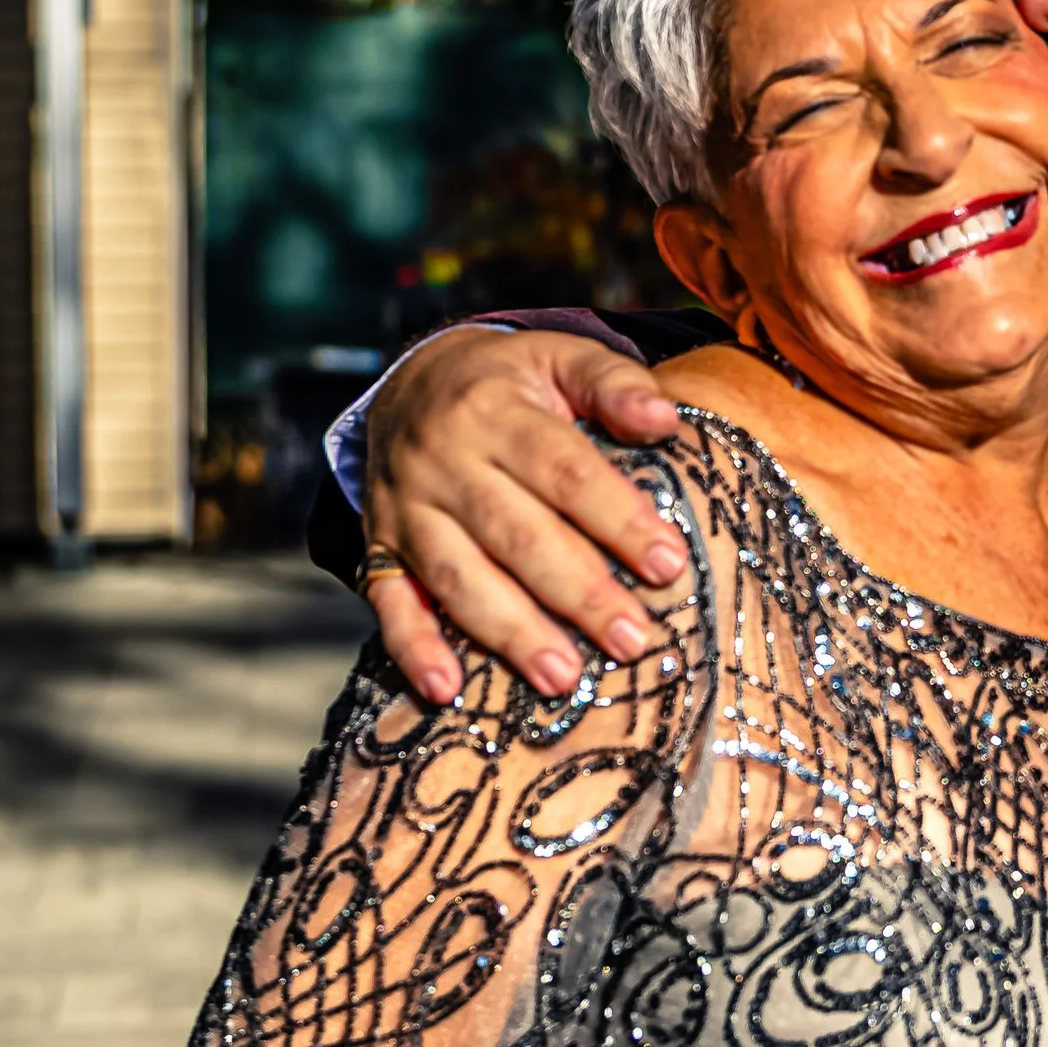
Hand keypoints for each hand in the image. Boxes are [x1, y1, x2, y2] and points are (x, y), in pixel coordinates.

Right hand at [362, 327, 690, 702]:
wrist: (409, 382)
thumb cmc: (510, 381)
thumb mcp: (559, 357)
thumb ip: (614, 384)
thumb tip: (666, 421)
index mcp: (497, 411)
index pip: (565, 471)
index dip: (617, 519)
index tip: (668, 564)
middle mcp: (444, 461)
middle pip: (516, 534)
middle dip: (577, 592)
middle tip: (631, 638)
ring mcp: (406, 509)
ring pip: (457, 576)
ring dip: (510, 632)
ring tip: (562, 677)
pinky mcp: (380, 546)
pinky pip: (389, 602)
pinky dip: (414, 648)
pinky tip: (447, 689)